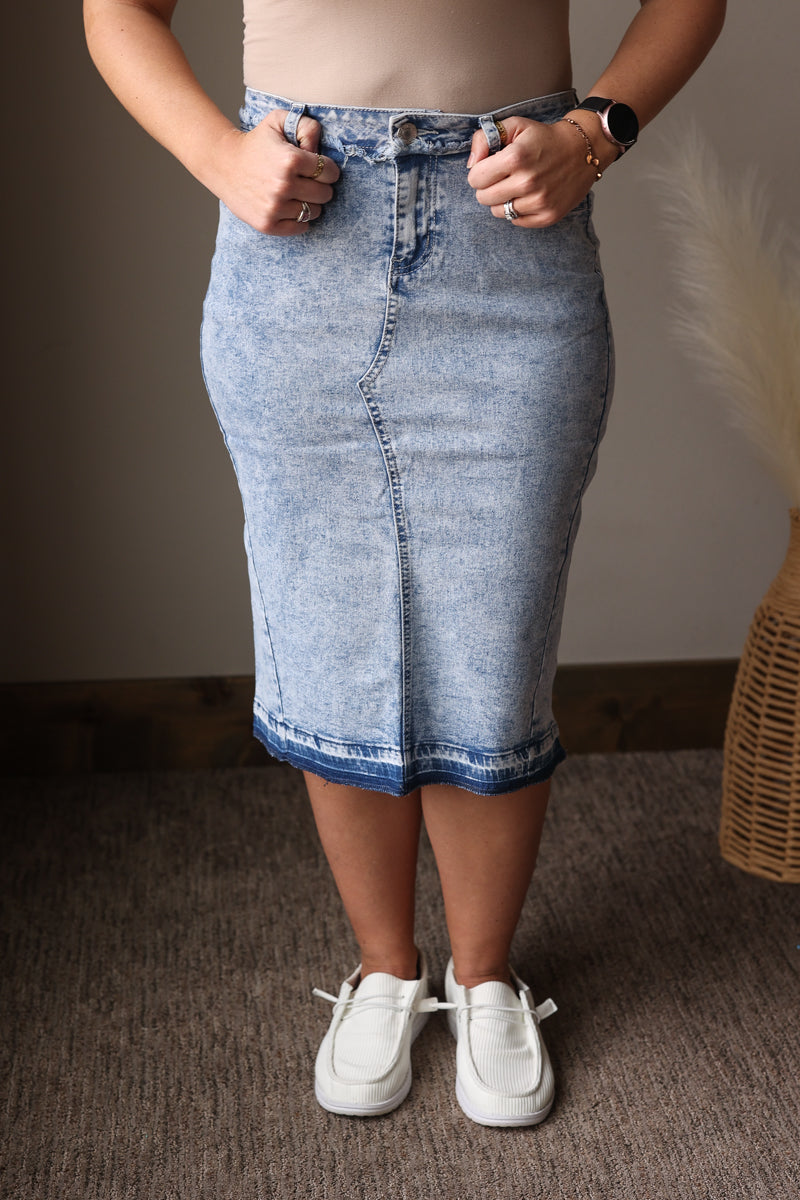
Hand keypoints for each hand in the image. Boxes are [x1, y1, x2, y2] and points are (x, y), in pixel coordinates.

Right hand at [213, 109, 339, 234]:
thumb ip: (306, 126)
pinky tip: (291, 207)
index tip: (319, 169)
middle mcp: (283, 186)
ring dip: (310, 203)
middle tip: (308, 181)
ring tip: (297, 193)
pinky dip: (300, 220)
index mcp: (290, 160)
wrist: (222, 163)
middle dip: (321, 186)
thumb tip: (319, 149)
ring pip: (314, 212)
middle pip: (325, 194)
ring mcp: (275, 207)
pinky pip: (300, 227)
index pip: (330, 172)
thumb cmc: (255, 142)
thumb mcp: (278, 121)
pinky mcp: (267, 224)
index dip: (328, 170)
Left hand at [466, 115, 606, 227]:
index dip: (479, 173)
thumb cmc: (544, 138)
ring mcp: (539, 202)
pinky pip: (516, 221)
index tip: (490, 167)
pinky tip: (528, 196)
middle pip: (483, 198)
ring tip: (515, 186)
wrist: (582, 150)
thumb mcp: (515, 126)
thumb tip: (471, 164)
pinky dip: (517, 211)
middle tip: (502, 178)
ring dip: (502, 200)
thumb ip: (485, 138)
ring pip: (498, 212)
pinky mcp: (548, 216)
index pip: (475, 179)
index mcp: (515, 158)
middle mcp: (527, 182)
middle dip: (488, 187)